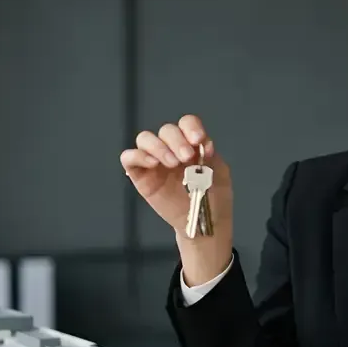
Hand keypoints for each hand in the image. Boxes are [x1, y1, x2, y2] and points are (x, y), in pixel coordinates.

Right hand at [121, 114, 232, 230]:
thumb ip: (211, 157)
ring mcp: (153, 160)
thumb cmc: (212, 197)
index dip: (191, 127)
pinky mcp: (140, 175)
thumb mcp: (218, 174)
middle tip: (187, 157)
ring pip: (145, 138)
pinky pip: (129, 157)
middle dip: (177, 140)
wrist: (202, 223)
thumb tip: (203, 145)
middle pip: (167, 130)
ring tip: (172, 164)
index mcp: (190, 144)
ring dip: (159, 147)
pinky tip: (152, 164)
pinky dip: (137, 156)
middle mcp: (170, 148)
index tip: (198, 140)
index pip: (186, 123)